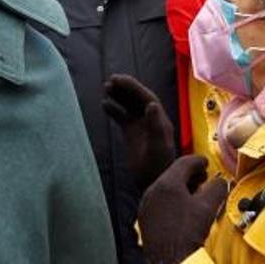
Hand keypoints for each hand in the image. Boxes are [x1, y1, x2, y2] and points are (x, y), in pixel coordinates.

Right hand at [102, 74, 175, 192]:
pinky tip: (104, 105)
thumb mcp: (158, 147)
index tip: (119, 80)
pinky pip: (122, 117)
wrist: (152, 184)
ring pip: (129, 106)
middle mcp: (151, 121)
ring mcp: (141, 127)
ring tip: (106, 88)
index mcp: (159, 121)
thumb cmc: (157, 167)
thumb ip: (156, 125)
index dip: (134, 87)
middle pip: (138, 99)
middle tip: (110, 81)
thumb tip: (152, 104)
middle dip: (125, 88)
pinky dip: (114, 110)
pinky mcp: (131, 134)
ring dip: (119, 96)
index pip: (147, 98)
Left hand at [138, 155, 227, 263]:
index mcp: (167, 184)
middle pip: (173, 174)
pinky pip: (159, 201)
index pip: (183, 163)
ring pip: (165, 188)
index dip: (198, 161)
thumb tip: (221, 182)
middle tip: (203, 177)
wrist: (170, 261)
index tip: (205, 162)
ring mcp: (146, 204)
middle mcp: (153, 191)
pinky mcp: (145, 217)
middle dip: (190, 174)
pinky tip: (183, 209)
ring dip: (181, 187)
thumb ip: (217, 188)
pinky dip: (172, 199)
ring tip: (195, 193)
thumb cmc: (188, 234)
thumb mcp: (208, 207)